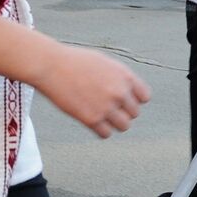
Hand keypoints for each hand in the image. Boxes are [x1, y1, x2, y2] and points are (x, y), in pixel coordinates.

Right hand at [36, 44, 150, 138]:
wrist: (51, 66)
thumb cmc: (74, 62)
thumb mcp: (104, 62)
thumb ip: (119, 78)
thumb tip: (129, 94)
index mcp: (124, 75)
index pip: (144, 97)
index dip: (134, 99)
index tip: (123, 99)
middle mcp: (119, 92)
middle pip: (134, 113)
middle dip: (123, 111)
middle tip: (108, 107)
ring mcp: (106, 106)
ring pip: (124, 126)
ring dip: (114, 123)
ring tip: (101, 115)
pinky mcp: (91, 119)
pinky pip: (106, 134)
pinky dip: (101, 130)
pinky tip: (91, 120)